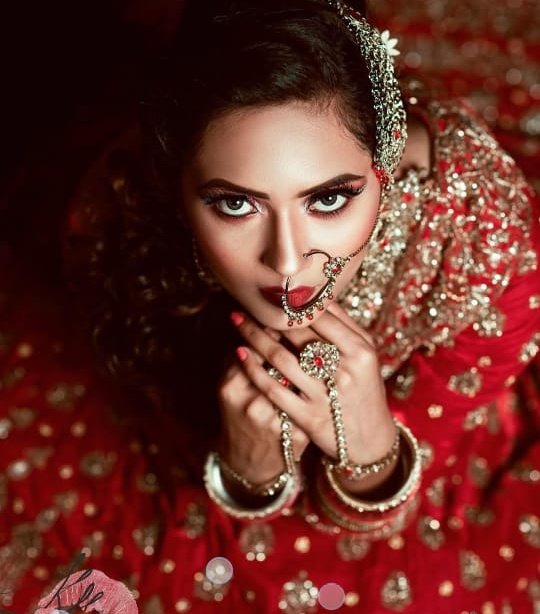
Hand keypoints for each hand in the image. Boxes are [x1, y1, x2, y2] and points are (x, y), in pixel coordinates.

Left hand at [232, 302, 397, 493]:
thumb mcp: (366, 356)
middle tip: (248, 301)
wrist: (370, 440)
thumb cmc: (365, 390)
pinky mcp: (308, 417)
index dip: (294, 302)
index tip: (273, 290)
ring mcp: (324, 395)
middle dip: (269, 315)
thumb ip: (345, 326)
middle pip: (298, 334)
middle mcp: (343, 371)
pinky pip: (273, 388)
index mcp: (360, 351)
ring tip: (238, 321)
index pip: (321, 317)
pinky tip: (239, 354)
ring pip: (280, 358)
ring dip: (254, 336)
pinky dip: (253, 369)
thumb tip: (317, 293)